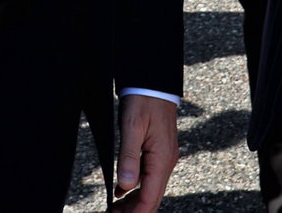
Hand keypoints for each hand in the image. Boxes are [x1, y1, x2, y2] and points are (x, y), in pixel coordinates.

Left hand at [112, 95, 177, 211]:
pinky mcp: (160, 152)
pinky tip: (121, 192)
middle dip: (134, 212)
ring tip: (114, 208)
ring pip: (151, 189)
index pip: (149, 198)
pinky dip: (135, 189)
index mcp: (162, 159)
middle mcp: (166, 162)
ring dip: (134, 202)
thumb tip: (125, 186)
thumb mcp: (132, 127)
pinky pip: (149, 177)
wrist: (153, 82)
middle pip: (152, 198)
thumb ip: (128, 158)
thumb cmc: (143, 100)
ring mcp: (164, 157)